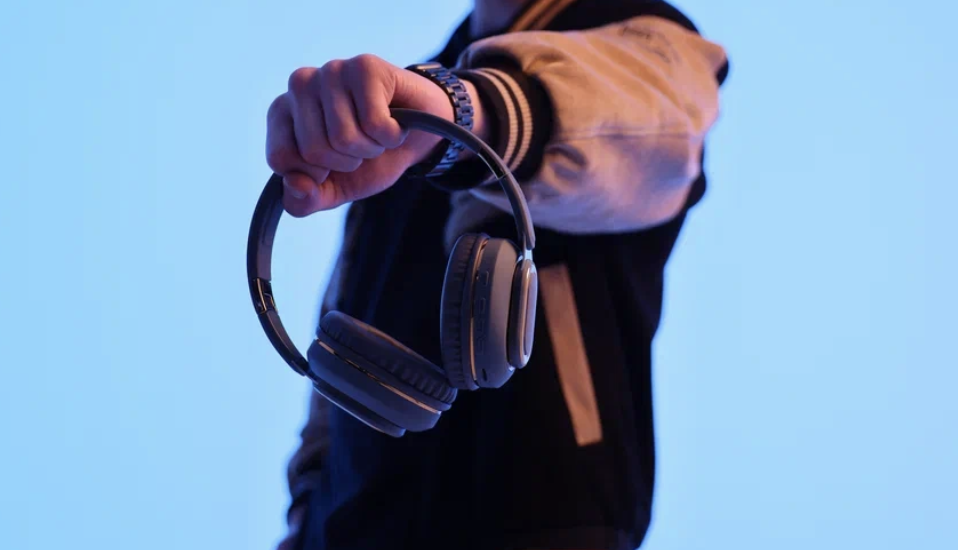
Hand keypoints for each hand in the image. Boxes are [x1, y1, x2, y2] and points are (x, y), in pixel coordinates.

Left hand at [266, 54, 466, 216]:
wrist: (420, 136)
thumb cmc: (371, 158)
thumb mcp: (334, 189)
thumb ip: (303, 201)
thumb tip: (297, 185)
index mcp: (281, 113)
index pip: (280, 158)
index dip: (314, 175)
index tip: (333, 161)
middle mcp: (299, 85)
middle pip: (314, 151)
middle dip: (348, 162)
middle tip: (362, 145)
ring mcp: (332, 71)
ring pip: (344, 138)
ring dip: (372, 148)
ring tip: (378, 133)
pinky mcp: (365, 66)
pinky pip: (374, 124)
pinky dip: (392, 136)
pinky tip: (394, 121)